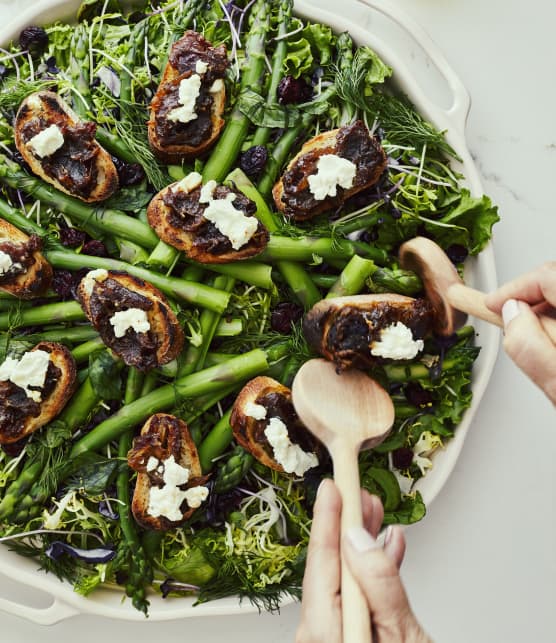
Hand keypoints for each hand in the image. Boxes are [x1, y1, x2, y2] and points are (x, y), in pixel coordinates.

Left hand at [296, 479, 430, 642]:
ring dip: (361, 543)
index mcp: (326, 632)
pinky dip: (371, 571)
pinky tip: (385, 547)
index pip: (322, 562)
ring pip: (343, 577)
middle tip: (356, 493)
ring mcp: (334, 635)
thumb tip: (359, 539)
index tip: (330, 487)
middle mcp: (321, 635)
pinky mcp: (349, 636)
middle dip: (346, 525)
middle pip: (331, 566)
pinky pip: (354, 596)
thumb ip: (379, 585)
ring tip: (372, 513)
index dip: (326, 518)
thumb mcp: (402, 634)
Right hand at [485, 262, 555, 404]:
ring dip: (545, 318)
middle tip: (510, 323)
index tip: (491, 304)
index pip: (547, 276)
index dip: (512, 289)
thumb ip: (529, 346)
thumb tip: (511, 316)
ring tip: (541, 348)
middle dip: (530, 303)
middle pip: (555, 282)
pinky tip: (554, 348)